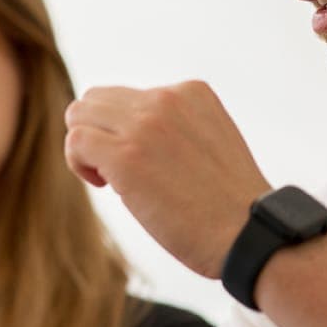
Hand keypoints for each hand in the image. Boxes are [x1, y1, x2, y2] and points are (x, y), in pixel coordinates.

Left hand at [64, 82, 272, 278]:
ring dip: (86, 148)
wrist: (250, 234)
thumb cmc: (229, 204)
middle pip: (97, 99)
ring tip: (110, 180)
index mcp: (191, 92)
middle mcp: (167, 99)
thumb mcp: (208, 142)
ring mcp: (145, 125)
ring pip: (79, 114)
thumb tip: (124, 135)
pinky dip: (79, 164)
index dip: (124, 130)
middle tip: (118, 171)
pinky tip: (105, 186)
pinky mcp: (126, 157)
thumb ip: (175, 127)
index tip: (145, 161)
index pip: (129, 95)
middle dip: (98, 134)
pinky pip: (76, 142)